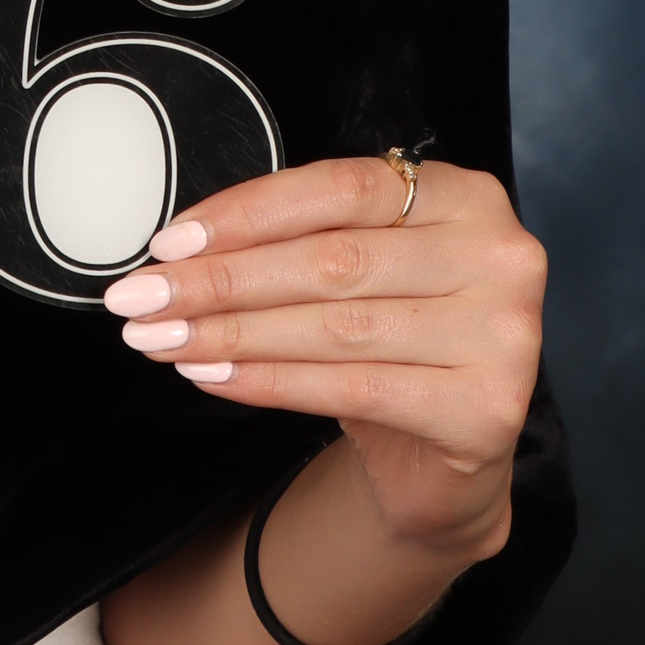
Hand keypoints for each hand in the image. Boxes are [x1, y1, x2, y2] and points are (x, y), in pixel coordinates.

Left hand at [102, 156, 545, 558]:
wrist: (446, 455)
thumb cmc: (393, 341)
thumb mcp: (359, 269)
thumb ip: (298, 239)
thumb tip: (179, 247)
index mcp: (465, 196)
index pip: (338, 189)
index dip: (245, 214)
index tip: (168, 242)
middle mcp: (498, 257)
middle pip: (331, 260)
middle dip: (221, 281)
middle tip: (142, 298)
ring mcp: (503, 336)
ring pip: (335, 327)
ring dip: (231, 333)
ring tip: (162, 340)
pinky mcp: (486, 410)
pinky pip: (352, 389)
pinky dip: (270, 382)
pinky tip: (214, 377)